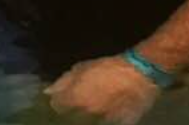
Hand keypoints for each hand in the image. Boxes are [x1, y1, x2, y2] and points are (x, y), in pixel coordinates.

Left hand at [45, 55, 159, 123]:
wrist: (140, 74)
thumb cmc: (108, 68)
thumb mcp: (82, 68)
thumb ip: (63, 82)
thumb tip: (48, 92)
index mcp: (76, 98)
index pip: (56, 108)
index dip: (56, 104)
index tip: (59, 102)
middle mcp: (87, 113)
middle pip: (69, 120)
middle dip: (68, 115)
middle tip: (73, 108)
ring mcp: (103, 122)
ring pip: (87, 124)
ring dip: (84, 119)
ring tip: (89, 110)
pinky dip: (101, 122)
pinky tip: (102, 115)